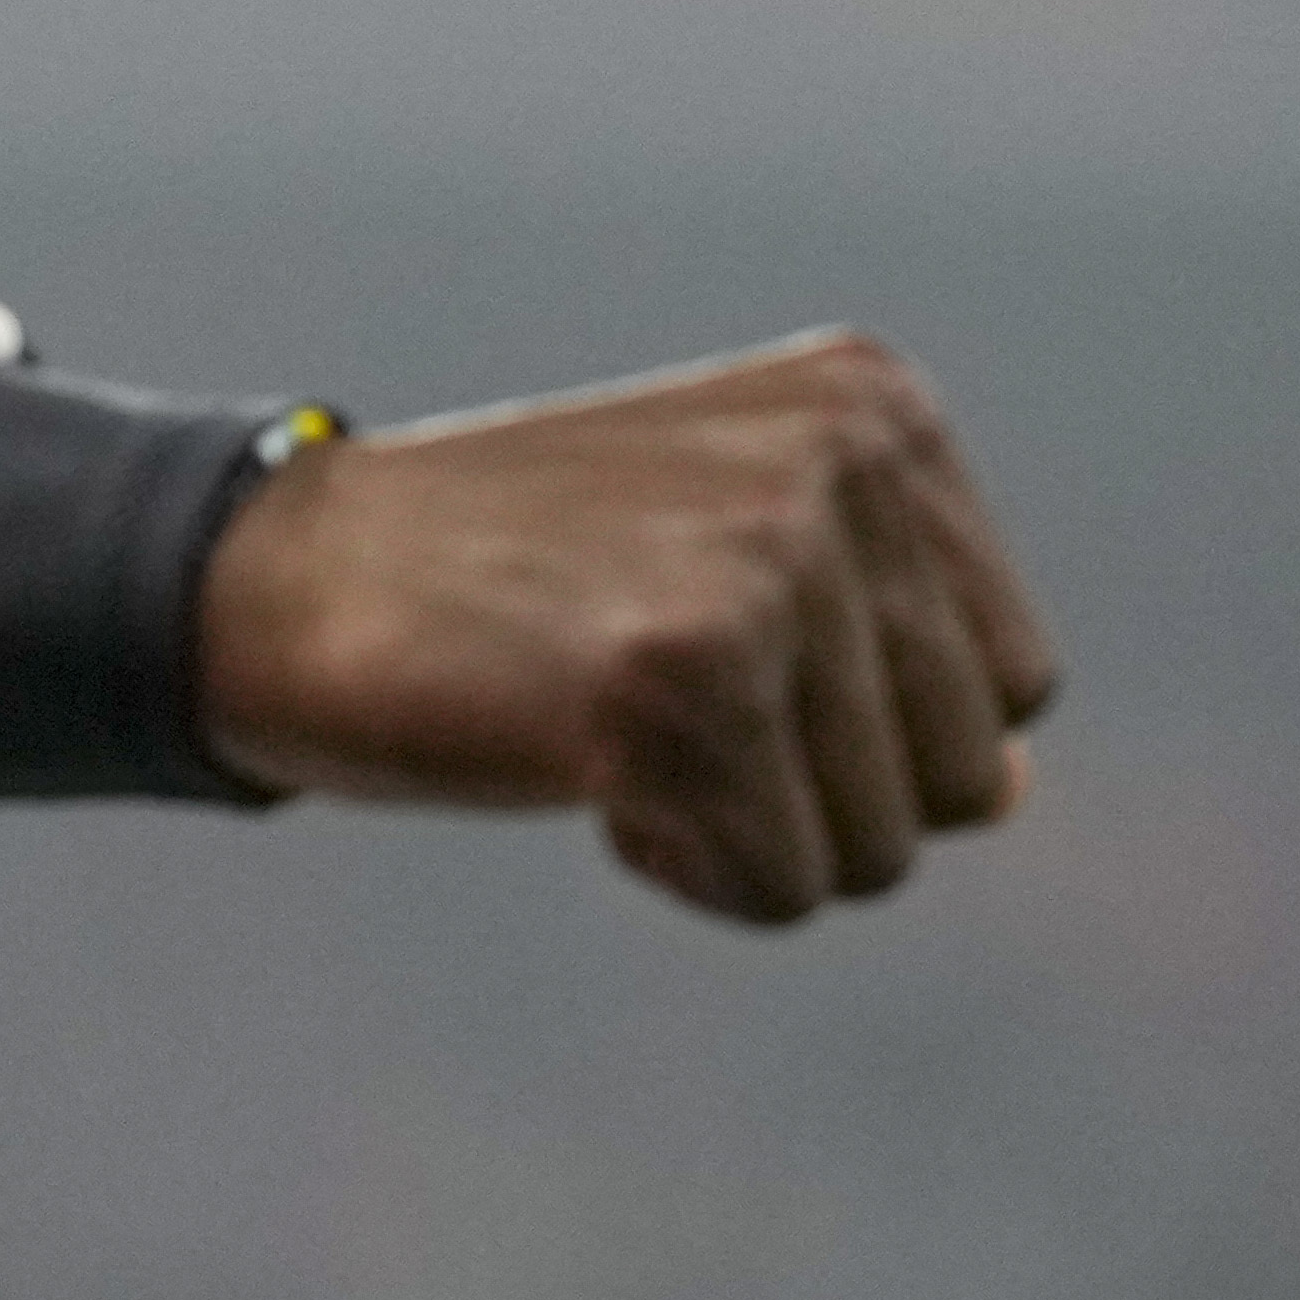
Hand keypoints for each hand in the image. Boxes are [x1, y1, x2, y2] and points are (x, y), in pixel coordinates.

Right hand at [197, 327, 1058, 921]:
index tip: (705, 656)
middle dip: (816, 793)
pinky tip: (580, 768)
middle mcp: (849, 462)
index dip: (860, 729)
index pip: (1011, 681)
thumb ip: (886, 661)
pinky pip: (781, 888)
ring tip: (610, 720)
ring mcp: (775, 560)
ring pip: (883, 847)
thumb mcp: (728, 570)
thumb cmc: (513, 588)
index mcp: (877, 411)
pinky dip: (682, 871)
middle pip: (968, 774)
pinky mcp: (693, 673)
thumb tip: (1010, 790)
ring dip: (745, 833)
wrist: (288, 578)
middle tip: (652, 701)